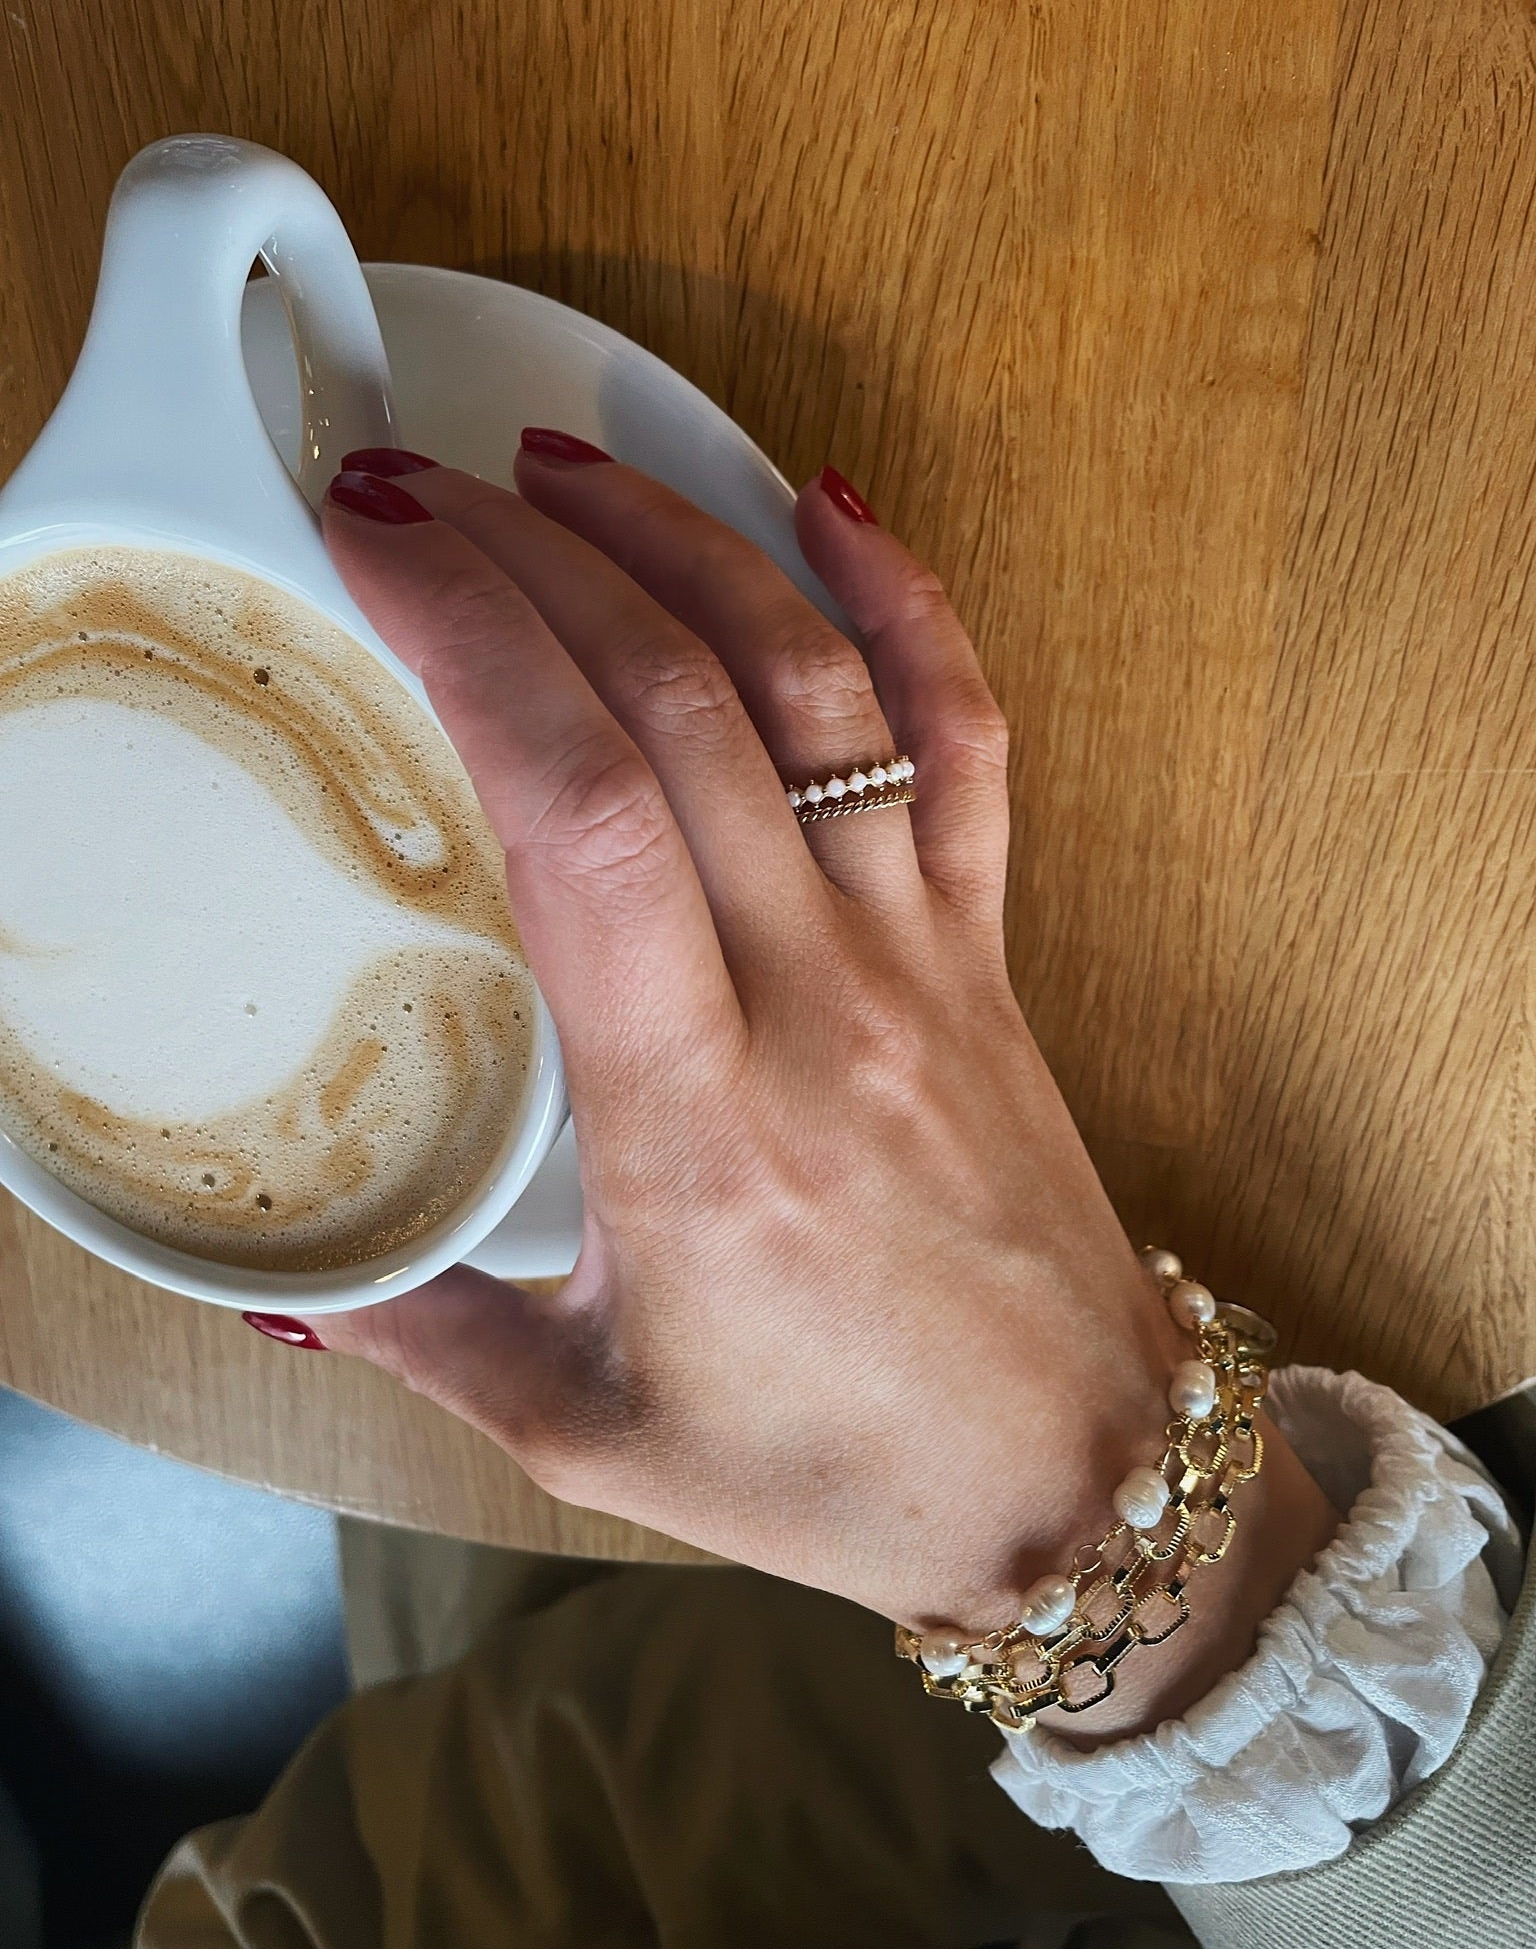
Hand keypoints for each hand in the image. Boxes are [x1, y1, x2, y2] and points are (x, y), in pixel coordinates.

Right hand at [311, 441, 1334, 1736]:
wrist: (1077, 1480)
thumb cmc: (843, 1470)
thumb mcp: (589, 1435)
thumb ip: (424, 1337)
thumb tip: (288, 1272)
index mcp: (695, 1122)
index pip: (581, 814)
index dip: (475, 640)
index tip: (374, 546)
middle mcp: (816, 1003)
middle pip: (678, 704)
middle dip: (531, 556)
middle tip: (411, 486)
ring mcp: (919, 958)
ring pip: (813, 688)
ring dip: (685, 546)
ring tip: (559, 467)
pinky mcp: (986, 949)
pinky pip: (962, 741)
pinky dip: (907, 606)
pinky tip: (828, 513)